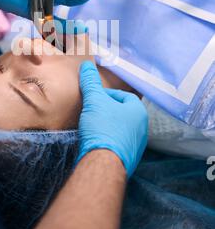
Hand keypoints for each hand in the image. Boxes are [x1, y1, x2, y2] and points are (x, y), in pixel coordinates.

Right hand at [77, 62, 147, 177]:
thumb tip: (86, 65)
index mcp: (139, 112)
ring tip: (91, 127)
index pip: (123, 96)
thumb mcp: (94, 101)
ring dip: (107, 126)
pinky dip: (107, 140)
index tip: (93, 99)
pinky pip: (117, 144)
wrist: (104, 164)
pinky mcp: (128, 159)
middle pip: (122, 113)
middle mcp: (142, 128)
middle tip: (91, 111)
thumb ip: (91, 83)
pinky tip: (95, 142)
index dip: (106, 95)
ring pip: (120, 129)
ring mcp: (137, 146)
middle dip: (106, 111)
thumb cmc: (103, 128)